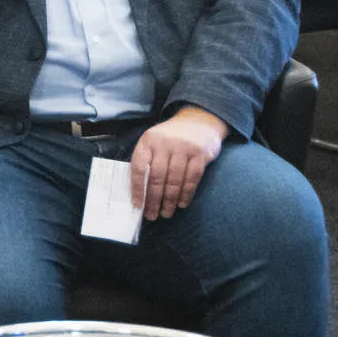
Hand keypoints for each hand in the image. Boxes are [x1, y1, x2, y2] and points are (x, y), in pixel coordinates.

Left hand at [127, 106, 228, 220]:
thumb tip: (141, 193)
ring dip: (170, 200)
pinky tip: (182, 204)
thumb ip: (147, 161)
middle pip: (157, 177)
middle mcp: (165, 143)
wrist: (199, 120)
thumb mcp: (154, 142)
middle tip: (152, 215)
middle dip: (154, 200)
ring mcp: (184, 147)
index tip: (137, 205)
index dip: (137, 188)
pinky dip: (186, 194)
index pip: (139, 167)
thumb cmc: (171, 138)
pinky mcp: (200, 153)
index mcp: (148, 140)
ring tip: (166, 213)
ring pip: (174, 180)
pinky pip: (192, 178)